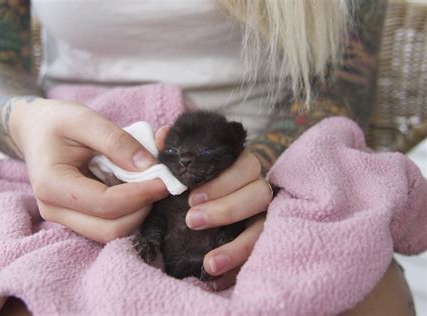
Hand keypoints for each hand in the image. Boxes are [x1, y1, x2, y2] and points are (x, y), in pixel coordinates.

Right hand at [12, 98, 167, 242]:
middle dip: (141, 210)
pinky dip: (128, 212)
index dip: (140, 195)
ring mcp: (64, 218)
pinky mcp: (75, 218)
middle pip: (109, 229)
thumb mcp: (85, 119)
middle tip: (160, 185)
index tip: (163, 180)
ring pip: (110, 233)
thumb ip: (117, 141)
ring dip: (137, 214)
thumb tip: (149, 166)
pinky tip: (136, 190)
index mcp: (52, 184)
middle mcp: (54, 209)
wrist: (34, 130)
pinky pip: (107, 225)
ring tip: (149, 186)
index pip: (105, 204)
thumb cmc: (56, 122)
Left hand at [185, 150, 271, 289]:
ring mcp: (262, 217)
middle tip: (192, 221)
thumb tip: (164, 134)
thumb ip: (173, 152)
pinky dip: (236, 269)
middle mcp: (257, 190)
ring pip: (263, 228)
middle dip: (227, 208)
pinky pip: (257, 256)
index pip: (246, 166)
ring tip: (209, 263)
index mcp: (241, 168)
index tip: (191, 197)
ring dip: (238, 246)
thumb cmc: (188, 187)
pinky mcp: (259, 243)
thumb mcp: (178, 170)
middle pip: (259, 194)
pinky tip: (213, 279)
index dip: (223, 181)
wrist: (190, 214)